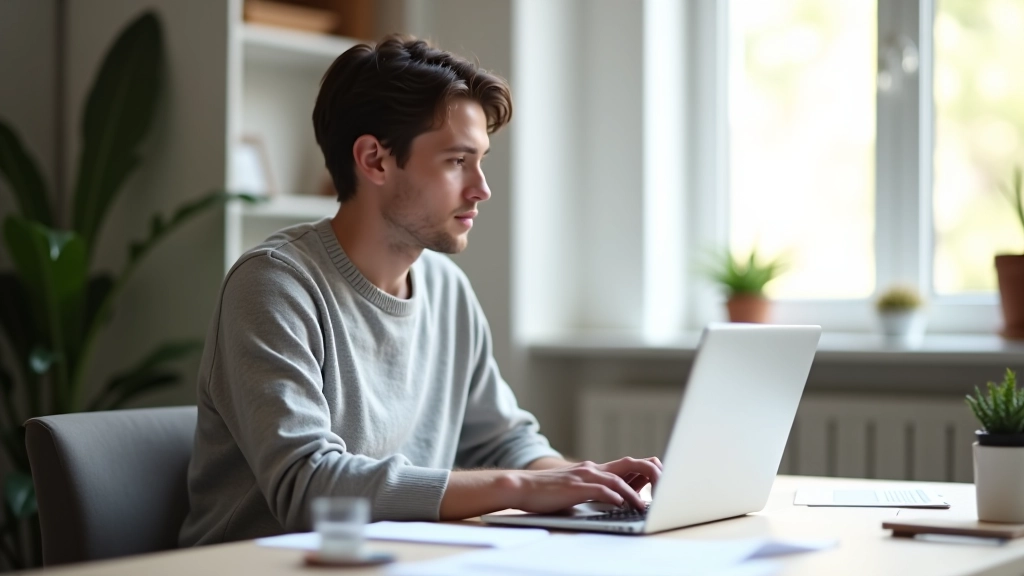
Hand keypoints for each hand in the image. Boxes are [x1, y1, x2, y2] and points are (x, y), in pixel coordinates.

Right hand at [505, 456, 662, 513]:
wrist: (521, 486)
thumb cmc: (547, 492)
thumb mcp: (575, 488)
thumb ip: (594, 490)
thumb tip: (615, 500)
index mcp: (593, 469)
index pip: (627, 465)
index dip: (645, 470)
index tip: (660, 479)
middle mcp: (592, 468)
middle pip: (629, 463)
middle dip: (650, 472)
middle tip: (665, 483)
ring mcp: (583, 476)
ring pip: (618, 479)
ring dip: (634, 492)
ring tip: (645, 505)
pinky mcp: (575, 487)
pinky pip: (600, 490)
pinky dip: (614, 496)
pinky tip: (622, 503)